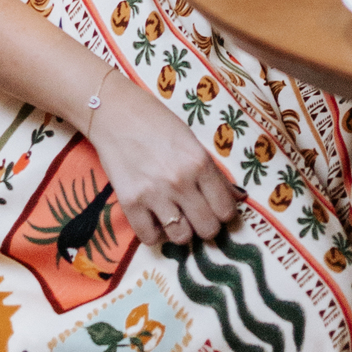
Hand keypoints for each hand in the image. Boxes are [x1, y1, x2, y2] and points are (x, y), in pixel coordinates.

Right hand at [90, 75, 237, 245]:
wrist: (115, 113)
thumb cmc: (157, 122)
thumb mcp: (192, 141)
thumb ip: (213, 172)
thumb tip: (237, 198)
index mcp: (200, 162)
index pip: (226, 209)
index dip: (225, 214)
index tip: (218, 210)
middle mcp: (180, 181)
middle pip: (207, 229)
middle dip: (207, 226)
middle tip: (198, 216)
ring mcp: (154, 194)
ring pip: (181, 238)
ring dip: (181, 231)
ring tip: (176, 217)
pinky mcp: (130, 203)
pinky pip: (149, 238)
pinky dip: (154, 234)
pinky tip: (154, 219)